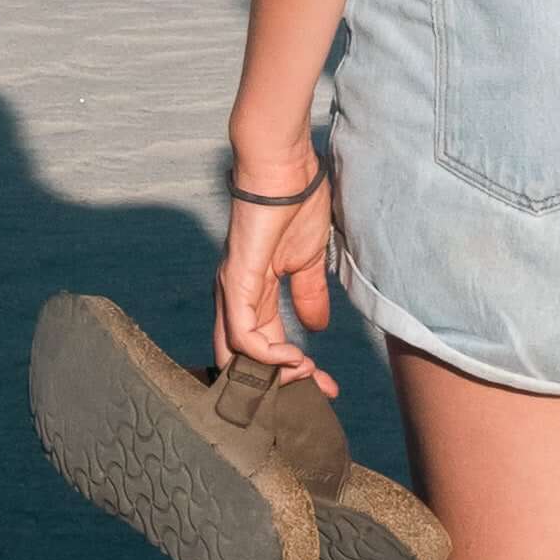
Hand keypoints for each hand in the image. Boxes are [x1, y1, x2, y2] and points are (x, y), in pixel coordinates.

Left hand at [216, 137, 338, 386]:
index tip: (328, 385)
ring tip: (309, 375)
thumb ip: (308, 294)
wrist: (285, 168)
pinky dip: (267, 354)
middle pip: (246, 359)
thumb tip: (315, 326)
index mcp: (253, 293)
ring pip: (239, 354)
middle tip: (319, 392)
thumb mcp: (309, 260)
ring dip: (277, 373)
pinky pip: (243, 332)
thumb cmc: (295, 202)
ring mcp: (232, 290)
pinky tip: (296, 357)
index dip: (294, 370)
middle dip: (282, 383)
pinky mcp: (236, 280)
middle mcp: (235, 297)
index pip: (266, 345)